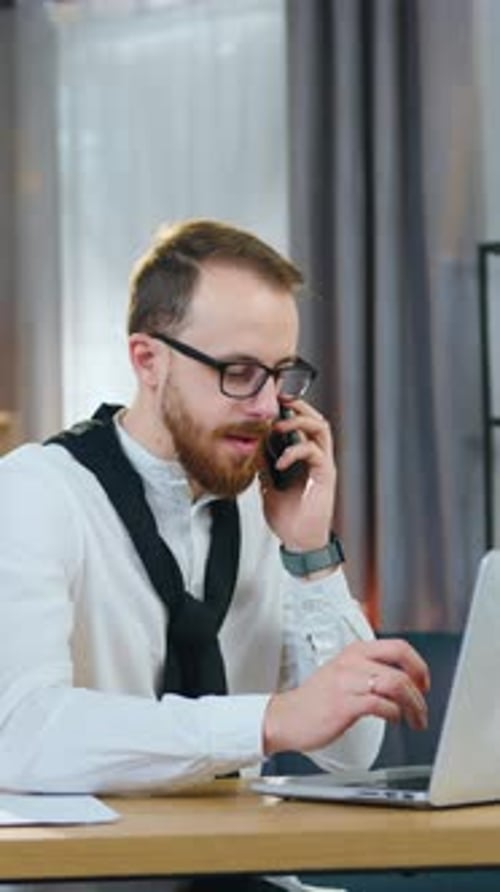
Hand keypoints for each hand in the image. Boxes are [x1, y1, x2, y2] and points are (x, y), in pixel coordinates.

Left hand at [259, 399, 335, 551]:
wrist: (300, 542)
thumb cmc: (288, 517)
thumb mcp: (268, 486)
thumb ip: (263, 466)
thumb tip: (250, 447)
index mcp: (305, 458)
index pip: (303, 424)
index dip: (290, 409)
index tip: (272, 400)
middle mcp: (317, 457)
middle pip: (316, 419)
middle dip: (298, 406)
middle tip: (278, 401)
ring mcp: (323, 465)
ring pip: (321, 428)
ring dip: (299, 421)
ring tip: (279, 426)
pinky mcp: (325, 476)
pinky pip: (315, 453)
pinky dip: (296, 451)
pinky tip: (279, 461)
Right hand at [263, 638, 429, 755]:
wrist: (286, 717)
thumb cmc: (314, 700)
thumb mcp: (342, 673)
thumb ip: (368, 670)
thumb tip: (400, 680)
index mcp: (354, 651)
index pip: (398, 647)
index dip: (418, 665)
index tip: (423, 682)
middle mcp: (352, 662)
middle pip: (401, 667)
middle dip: (419, 689)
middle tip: (423, 704)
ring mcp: (348, 682)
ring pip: (395, 685)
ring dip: (413, 706)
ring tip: (414, 719)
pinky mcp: (345, 704)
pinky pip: (381, 705)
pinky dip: (394, 714)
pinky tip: (394, 720)